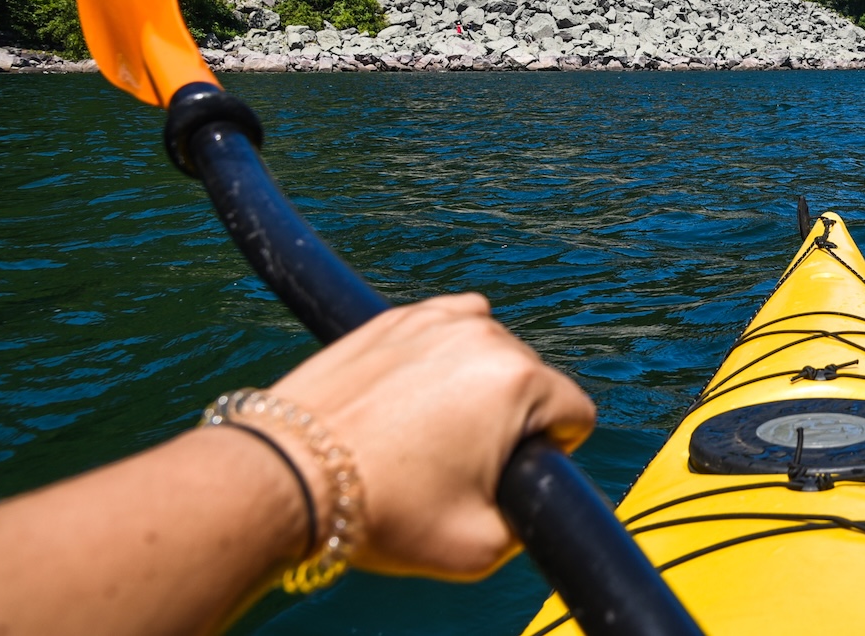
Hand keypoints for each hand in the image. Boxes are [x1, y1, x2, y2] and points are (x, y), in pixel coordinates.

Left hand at [270, 293, 595, 579]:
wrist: (288, 476)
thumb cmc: (380, 510)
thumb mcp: (478, 547)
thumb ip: (531, 522)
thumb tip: (534, 500)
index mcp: (518, 384)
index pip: (576, 413)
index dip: (550, 452)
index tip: (507, 474)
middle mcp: (485, 336)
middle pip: (533, 380)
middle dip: (509, 419)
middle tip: (457, 463)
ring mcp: (436, 319)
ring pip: (491, 351)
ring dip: (477, 384)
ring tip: (429, 431)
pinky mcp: (396, 317)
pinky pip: (449, 325)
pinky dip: (444, 353)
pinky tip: (418, 391)